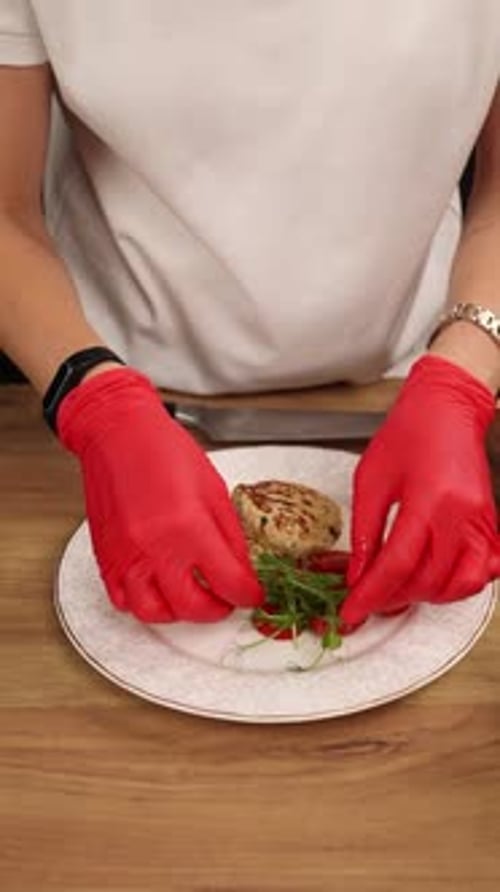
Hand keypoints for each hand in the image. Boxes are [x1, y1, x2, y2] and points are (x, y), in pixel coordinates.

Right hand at [58, 368, 262, 621]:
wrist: (118, 434)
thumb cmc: (163, 450)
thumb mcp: (213, 488)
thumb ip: (229, 536)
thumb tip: (242, 568)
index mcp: (189, 527)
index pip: (228, 583)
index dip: (248, 594)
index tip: (252, 594)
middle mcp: (155, 548)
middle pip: (192, 607)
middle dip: (217, 610)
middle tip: (227, 599)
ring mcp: (126, 556)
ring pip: (154, 612)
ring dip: (180, 613)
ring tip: (193, 597)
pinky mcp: (106, 557)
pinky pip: (123, 600)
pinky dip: (145, 603)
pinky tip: (160, 590)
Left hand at [341, 355, 499, 623]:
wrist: (445, 409)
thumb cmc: (408, 434)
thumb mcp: (371, 480)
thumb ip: (366, 532)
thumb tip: (358, 575)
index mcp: (429, 499)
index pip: (398, 565)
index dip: (371, 595)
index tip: (351, 613)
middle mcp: (462, 514)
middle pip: (429, 581)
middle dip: (394, 599)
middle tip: (368, 599)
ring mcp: (482, 521)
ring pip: (461, 584)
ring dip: (427, 596)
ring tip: (399, 589)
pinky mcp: (491, 523)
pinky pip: (485, 569)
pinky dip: (460, 583)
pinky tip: (437, 579)